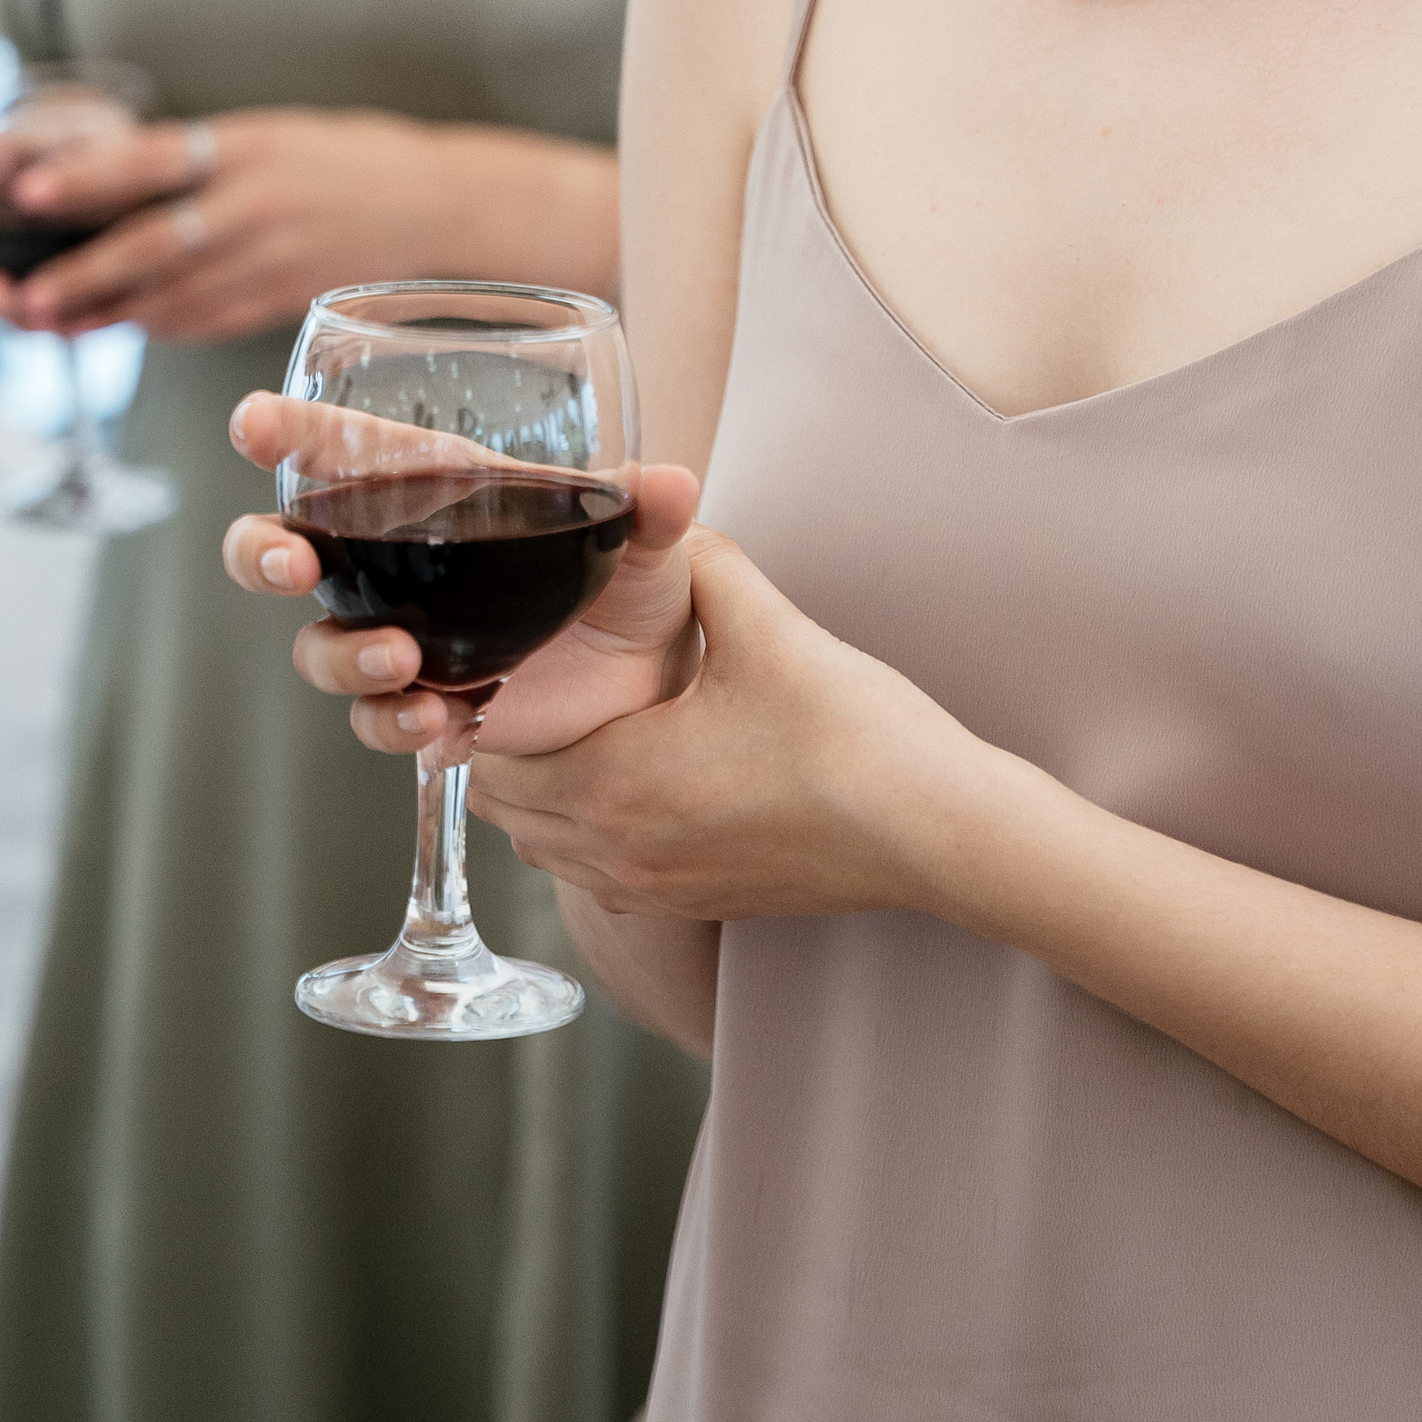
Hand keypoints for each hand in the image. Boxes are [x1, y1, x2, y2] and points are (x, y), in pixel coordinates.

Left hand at [0, 108, 448, 345]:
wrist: (444, 207)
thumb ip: (208, 156)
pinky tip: (133, 326)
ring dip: (111, 313)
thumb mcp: (278, 135)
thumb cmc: (356, 160)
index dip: (85, 179)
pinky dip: (165, 325)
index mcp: (249, 147)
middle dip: (83, 275)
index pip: (150, 161)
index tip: (28, 194)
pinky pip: (211, 321)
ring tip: (58, 321)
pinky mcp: (287, 301)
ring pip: (174, 295)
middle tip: (27, 296)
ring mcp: (274, 259)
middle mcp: (257, 204)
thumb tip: (126, 176)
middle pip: (152, 244)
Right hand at [222, 391, 706, 768]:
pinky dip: (397, 724)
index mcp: (437, 491)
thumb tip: (667, 482)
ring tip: (401, 661)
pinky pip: (378, 721)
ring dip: (344, 655)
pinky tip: (442, 722)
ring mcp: (400, 638)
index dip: (290, 434)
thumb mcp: (646, 540)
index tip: (252, 424)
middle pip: (283, 550)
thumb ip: (648, 508)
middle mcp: (397, 564)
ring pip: (320, 648)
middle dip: (264, 554)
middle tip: (293, 564)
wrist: (651, 683)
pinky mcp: (423, 706)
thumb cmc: (633, 583)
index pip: (344, 450)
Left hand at [469, 532, 983, 923]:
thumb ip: (700, 561)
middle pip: (507, 810)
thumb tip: (665, 516)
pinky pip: (603, 879)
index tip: (516, 662)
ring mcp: (657, 890)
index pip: (489, 757)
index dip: (491, 706)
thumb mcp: (766, 625)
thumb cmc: (853, 736)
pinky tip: (646, 784)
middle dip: (512, 749)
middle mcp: (618, 851)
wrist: (932, 828)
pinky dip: (595, 836)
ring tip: (591, 733)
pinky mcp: (698, 905)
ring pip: (550, 851)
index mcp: (613, 781)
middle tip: (548, 690)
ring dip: (549, 797)